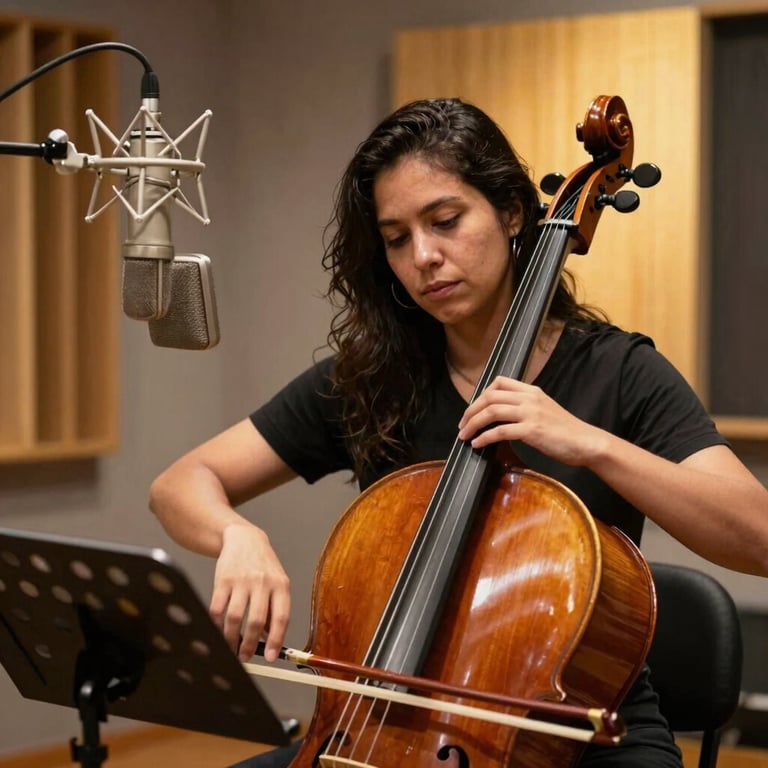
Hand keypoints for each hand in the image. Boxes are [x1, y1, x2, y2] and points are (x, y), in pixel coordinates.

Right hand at [209, 523, 289, 662]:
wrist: (244, 539)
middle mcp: (263, 582)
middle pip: (256, 621)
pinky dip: (217, 625)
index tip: (271, 657)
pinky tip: (219, 630)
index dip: (277, 641)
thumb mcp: (277, 583)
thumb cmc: (263, 565)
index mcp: (281, 585)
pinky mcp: (223, 579)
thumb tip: (270, 640)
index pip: (281, 617)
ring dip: (231, 638)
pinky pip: (217, 609)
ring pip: (234, 618)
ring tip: (231, 647)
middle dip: (250, 645)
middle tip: (245, 656)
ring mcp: (242, 580)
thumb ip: (275, 609)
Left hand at [457, 376, 607, 466]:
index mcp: (532, 391)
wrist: (586, 442)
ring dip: (473, 424)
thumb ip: (525, 408)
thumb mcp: (545, 410)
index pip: (499, 382)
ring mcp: (530, 413)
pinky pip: (500, 431)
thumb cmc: (566, 431)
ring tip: (464, 435)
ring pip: (492, 411)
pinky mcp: (531, 430)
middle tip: (462, 425)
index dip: (481, 395)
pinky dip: (484, 437)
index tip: (473, 409)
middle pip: (490, 397)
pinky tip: (478, 444)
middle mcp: (529, 398)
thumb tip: (502, 417)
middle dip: (471, 411)